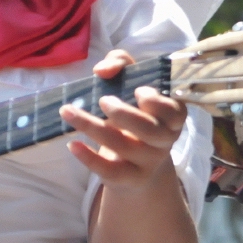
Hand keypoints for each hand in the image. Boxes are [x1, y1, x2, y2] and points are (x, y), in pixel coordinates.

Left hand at [61, 49, 188, 190]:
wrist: (137, 164)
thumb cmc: (133, 111)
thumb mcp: (132, 82)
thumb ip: (121, 64)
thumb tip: (103, 69)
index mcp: (172, 116)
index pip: (174, 111)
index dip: (157, 103)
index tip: (137, 91)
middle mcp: (165, 140)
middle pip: (149, 130)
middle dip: (125, 114)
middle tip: (103, 101)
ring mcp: (148, 162)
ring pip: (123, 146)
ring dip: (92, 127)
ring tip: (68, 111)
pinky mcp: (129, 178)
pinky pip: (111, 171)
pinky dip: (89, 158)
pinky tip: (72, 144)